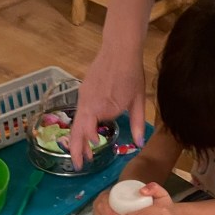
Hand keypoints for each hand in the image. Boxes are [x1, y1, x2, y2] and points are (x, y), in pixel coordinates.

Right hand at [69, 48, 145, 167]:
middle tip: (78, 165)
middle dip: (76, 149)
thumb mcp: (137, 101)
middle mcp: (87, 103)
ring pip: (76, 122)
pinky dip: (81, 125)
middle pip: (76, 130)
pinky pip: (79, 112)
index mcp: (100, 107)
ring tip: (84, 153)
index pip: (89, 132)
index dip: (89, 144)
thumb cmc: (131, 74)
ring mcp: (83, 96)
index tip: (93, 153)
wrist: (120, 49)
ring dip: (78, 138)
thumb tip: (139, 144)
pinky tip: (88, 131)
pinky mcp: (83, 90)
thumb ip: (136, 123)